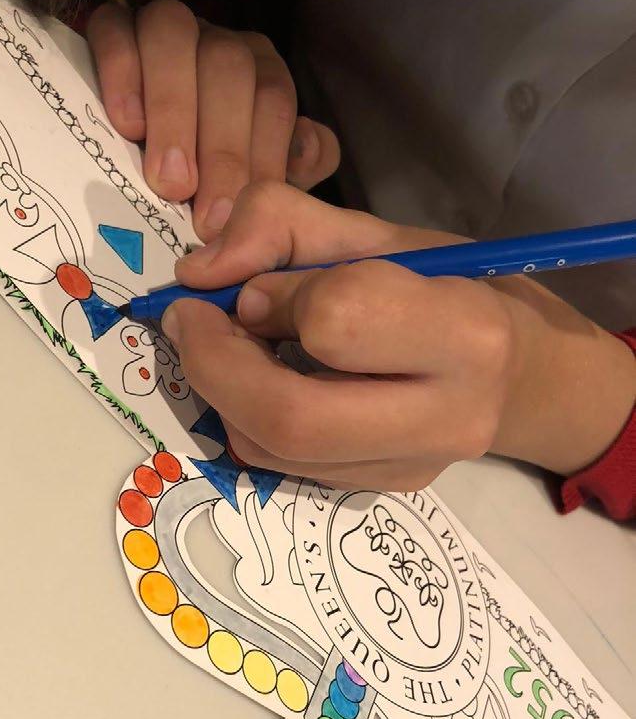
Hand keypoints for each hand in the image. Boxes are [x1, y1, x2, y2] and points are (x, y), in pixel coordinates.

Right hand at [86, 0, 339, 240]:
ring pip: (175, 37)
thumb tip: (306, 155)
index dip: (261, 158)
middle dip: (221, 149)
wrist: (129, 119)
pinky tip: (126, 126)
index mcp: (259, 74)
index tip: (238, 220)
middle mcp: (218, 45)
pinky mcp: (113, 23)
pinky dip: (122, 74)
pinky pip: (116, 31)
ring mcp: (166, 30)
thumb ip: (291, 166)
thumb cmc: (200, 164)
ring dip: (173, 111)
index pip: (273, 99)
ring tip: (167, 182)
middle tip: (204, 218)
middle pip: (229, 69)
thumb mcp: (254, 170)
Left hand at [161, 182, 635, 489]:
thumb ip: (283, 226)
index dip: (273, 296)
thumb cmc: (457, 287)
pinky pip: (284, 467)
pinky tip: (264, 382)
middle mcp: (444, 417)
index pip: (337, 322)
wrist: (526, 375)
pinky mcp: (383, 492)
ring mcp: (412, 469)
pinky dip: (248, 420)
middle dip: (215, 367)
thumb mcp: (381, 232)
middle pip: (292, 418)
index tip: (252, 284)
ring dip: (223, 395)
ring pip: (275, 452)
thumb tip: (198, 272)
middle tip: (192, 322)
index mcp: (462, 332)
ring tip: (230, 348)